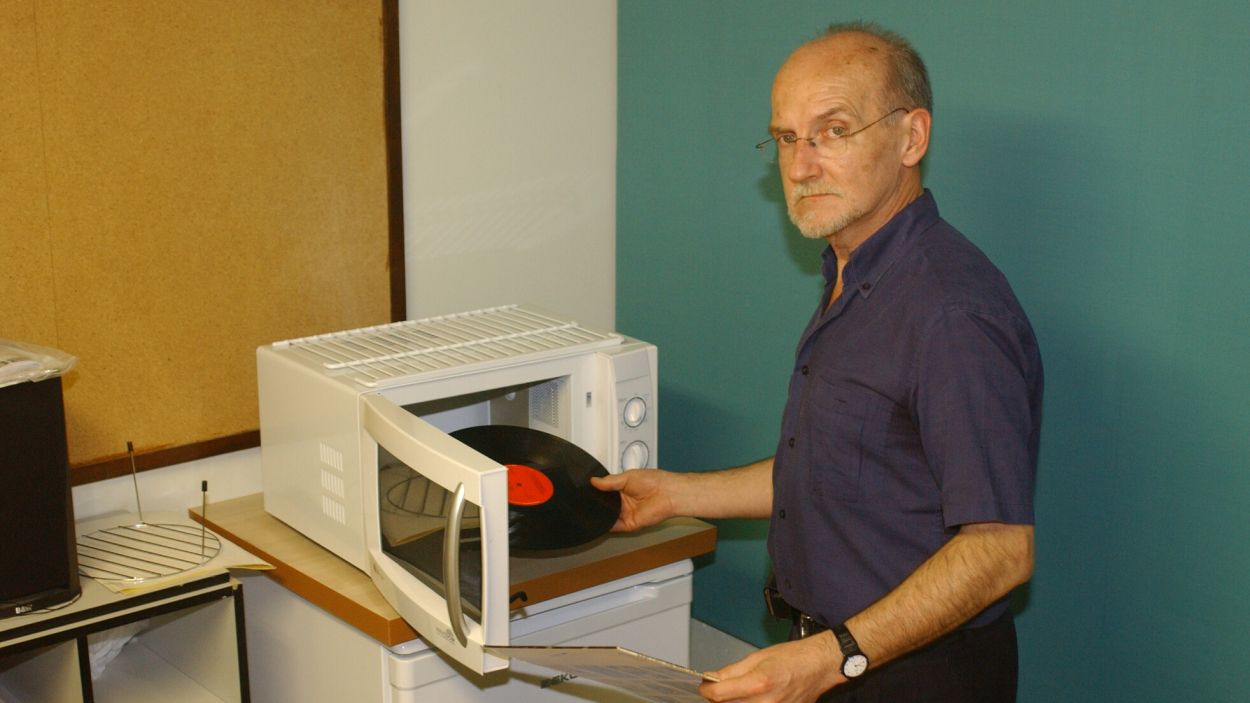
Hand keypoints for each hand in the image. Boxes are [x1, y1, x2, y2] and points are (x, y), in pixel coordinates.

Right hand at [589, 469, 674, 531]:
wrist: (666, 493)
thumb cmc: (654, 481)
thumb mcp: (627, 476)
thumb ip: (609, 481)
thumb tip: (594, 481)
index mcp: (622, 489)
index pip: (605, 492)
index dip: (596, 491)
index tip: (586, 489)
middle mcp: (624, 502)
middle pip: (605, 504)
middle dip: (597, 503)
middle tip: (587, 499)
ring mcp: (626, 513)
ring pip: (608, 515)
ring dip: (601, 513)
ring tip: (592, 508)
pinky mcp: (629, 523)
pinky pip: (614, 526)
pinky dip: (606, 525)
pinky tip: (600, 519)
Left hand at [698, 633, 843, 702]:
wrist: (819, 667)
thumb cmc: (793, 658)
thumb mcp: (757, 657)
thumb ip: (731, 671)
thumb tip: (711, 679)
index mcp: (758, 683)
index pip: (719, 694)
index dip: (707, 689)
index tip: (704, 685)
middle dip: (718, 698)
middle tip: (718, 688)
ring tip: (736, 693)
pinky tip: (751, 699)